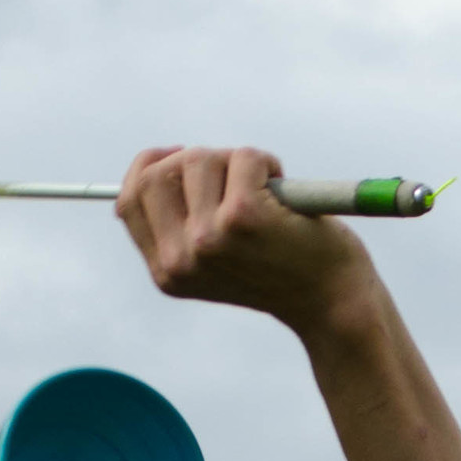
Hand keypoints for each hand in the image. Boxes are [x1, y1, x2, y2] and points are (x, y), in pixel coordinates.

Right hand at [115, 144, 380, 337]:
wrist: (332, 303)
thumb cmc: (282, 271)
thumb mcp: (219, 258)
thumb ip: (182, 224)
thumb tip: (153, 166)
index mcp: (168, 273)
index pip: (129, 203)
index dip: (148, 169)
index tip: (177, 156)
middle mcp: (180, 260)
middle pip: (156, 173)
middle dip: (196, 160)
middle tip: (234, 177)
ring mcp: (208, 238)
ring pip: (200, 158)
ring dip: (238, 161)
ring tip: (267, 191)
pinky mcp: (242, 217)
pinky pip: (244, 158)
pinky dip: (267, 163)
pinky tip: (284, 194)